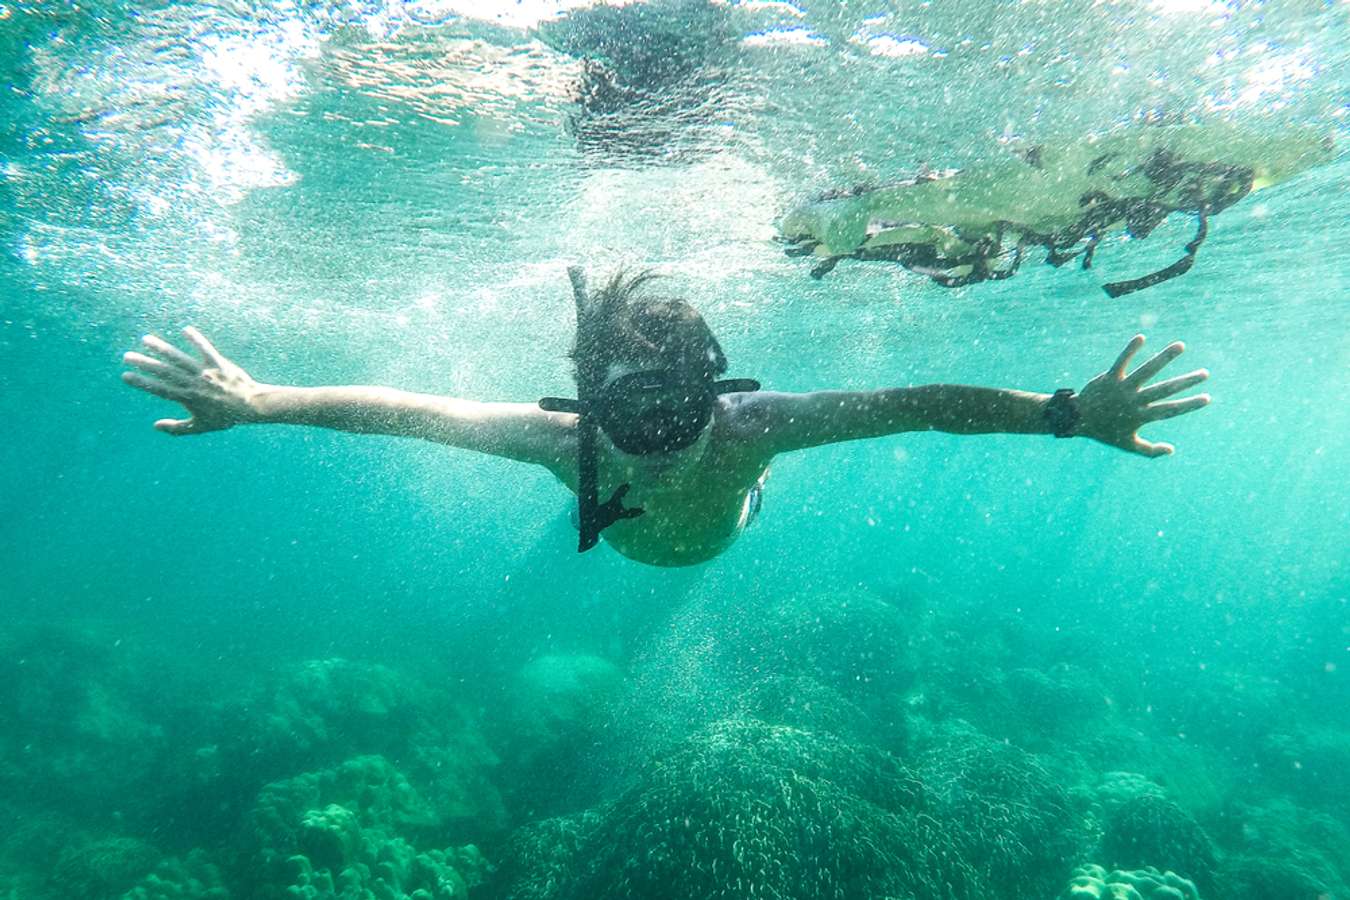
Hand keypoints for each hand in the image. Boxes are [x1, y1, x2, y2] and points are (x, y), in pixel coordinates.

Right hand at [121, 327, 264, 434]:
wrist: (250, 406)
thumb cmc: (225, 417)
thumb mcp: (200, 427)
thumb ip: (177, 428)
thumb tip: (155, 426)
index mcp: (187, 398)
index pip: (159, 390)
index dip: (142, 383)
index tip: (125, 376)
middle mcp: (194, 384)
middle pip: (165, 372)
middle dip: (145, 364)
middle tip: (127, 356)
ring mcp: (206, 373)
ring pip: (180, 359)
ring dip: (162, 349)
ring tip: (146, 340)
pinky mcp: (219, 364)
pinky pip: (206, 350)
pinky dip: (196, 340)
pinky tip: (185, 329)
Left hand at [1075, 334, 1209, 456]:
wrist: (1077, 420)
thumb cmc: (1105, 432)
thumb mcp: (1128, 445)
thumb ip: (1150, 450)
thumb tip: (1172, 450)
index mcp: (1141, 416)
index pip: (1170, 410)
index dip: (1189, 405)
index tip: (1207, 398)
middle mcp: (1134, 401)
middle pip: (1164, 389)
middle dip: (1186, 381)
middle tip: (1205, 373)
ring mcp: (1122, 388)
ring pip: (1146, 371)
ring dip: (1164, 358)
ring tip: (1181, 345)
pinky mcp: (1109, 377)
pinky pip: (1121, 361)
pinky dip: (1130, 350)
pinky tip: (1142, 337)